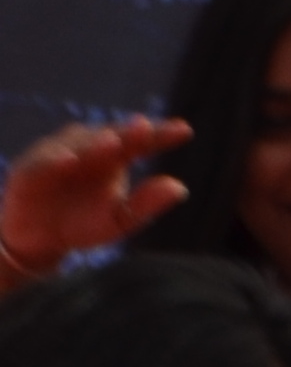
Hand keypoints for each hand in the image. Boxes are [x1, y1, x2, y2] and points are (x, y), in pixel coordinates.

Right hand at [1, 116, 193, 278]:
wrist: (40, 239)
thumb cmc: (84, 224)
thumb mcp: (119, 220)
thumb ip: (147, 204)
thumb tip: (181, 187)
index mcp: (115, 159)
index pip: (141, 143)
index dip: (161, 135)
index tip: (185, 130)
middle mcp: (88, 149)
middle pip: (111, 136)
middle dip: (128, 133)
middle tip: (145, 127)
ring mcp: (58, 153)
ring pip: (77, 143)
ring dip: (94, 143)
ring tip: (113, 143)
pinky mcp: (30, 167)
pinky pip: (43, 162)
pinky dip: (54, 159)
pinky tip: (70, 160)